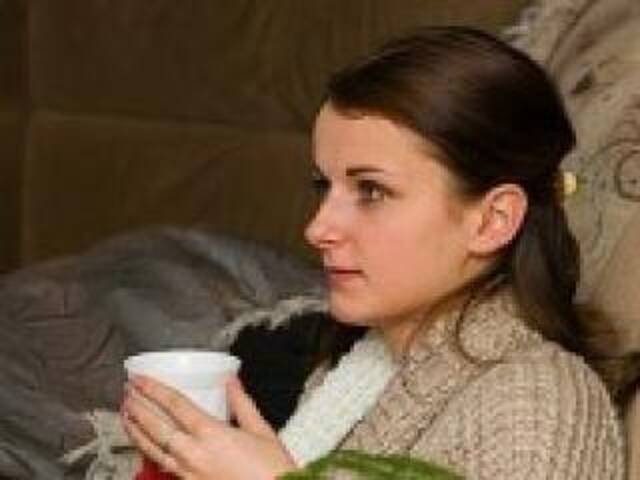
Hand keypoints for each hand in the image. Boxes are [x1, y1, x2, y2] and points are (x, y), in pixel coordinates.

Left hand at [121, 374, 296, 479]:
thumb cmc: (272, 470)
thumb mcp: (261, 430)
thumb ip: (242, 403)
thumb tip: (230, 380)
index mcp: (212, 434)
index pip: (175, 405)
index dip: (154, 389)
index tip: (140, 379)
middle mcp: (195, 453)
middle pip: (157, 426)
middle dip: (139, 406)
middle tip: (127, 391)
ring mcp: (188, 472)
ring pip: (153, 449)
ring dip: (136, 429)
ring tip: (125, 414)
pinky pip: (162, 465)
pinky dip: (149, 451)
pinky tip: (144, 444)